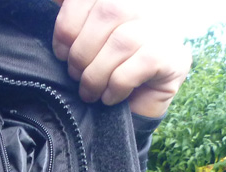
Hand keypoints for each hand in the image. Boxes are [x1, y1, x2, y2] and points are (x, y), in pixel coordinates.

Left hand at [50, 0, 191, 117]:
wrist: (133, 107)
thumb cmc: (102, 69)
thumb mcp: (82, 36)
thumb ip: (72, 14)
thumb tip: (53, 0)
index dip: (68, 24)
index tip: (61, 51)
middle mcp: (148, 4)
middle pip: (109, 11)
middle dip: (81, 51)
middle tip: (75, 74)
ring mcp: (164, 28)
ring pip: (122, 41)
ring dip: (95, 74)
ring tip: (89, 91)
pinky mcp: (172, 56)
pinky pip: (139, 66)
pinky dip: (116, 86)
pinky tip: (110, 96)